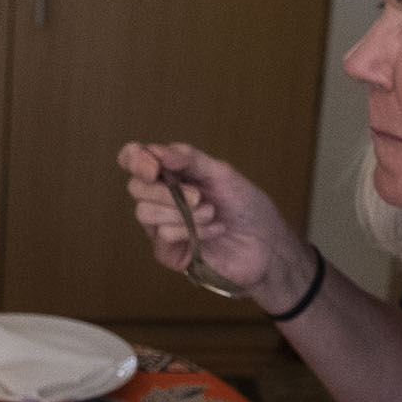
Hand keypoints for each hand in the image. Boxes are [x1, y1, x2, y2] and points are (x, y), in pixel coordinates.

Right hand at [117, 142, 308, 308]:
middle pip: (136, 187)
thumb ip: (189, 158)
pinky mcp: (169, 252)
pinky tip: (214, 230)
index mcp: (171, 174)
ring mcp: (162, 226)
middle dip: (164, 191)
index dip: (134, 159)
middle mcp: (161, 198)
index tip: (153, 167)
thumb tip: (155, 149)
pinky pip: (163, 235)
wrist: (267, 244)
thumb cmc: (247, 207)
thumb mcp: (221, 173)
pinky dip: (192, 229)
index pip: (133, 160)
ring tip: (212, 213)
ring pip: (144, 212)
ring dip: (182, 212)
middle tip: (198, 196)